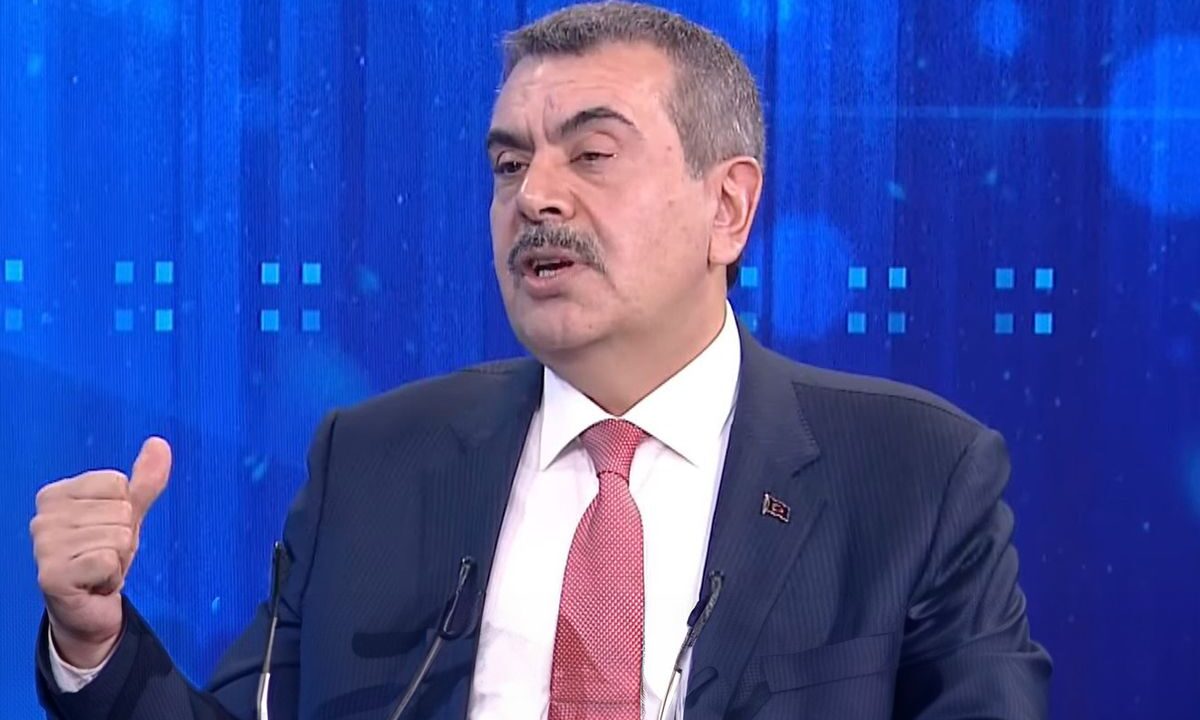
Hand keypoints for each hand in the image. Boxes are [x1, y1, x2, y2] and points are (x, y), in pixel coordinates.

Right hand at [30, 437, 171, 667]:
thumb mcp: (129, 515)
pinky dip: (112, 576)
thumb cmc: (103, 556)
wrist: (89, 608)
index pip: (118, 483)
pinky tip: (95, 583)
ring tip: (99, 569)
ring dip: (118, 558)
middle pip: (121, 510)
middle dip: (124, 537)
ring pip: (118, 536)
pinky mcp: (52, 575)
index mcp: (55, 494)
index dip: (126, 509)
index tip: (107, 530)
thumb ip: (144, 481)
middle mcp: (43, 517)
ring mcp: (44, 546)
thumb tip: (160, 443)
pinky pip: (109, 561)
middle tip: (104, 555)